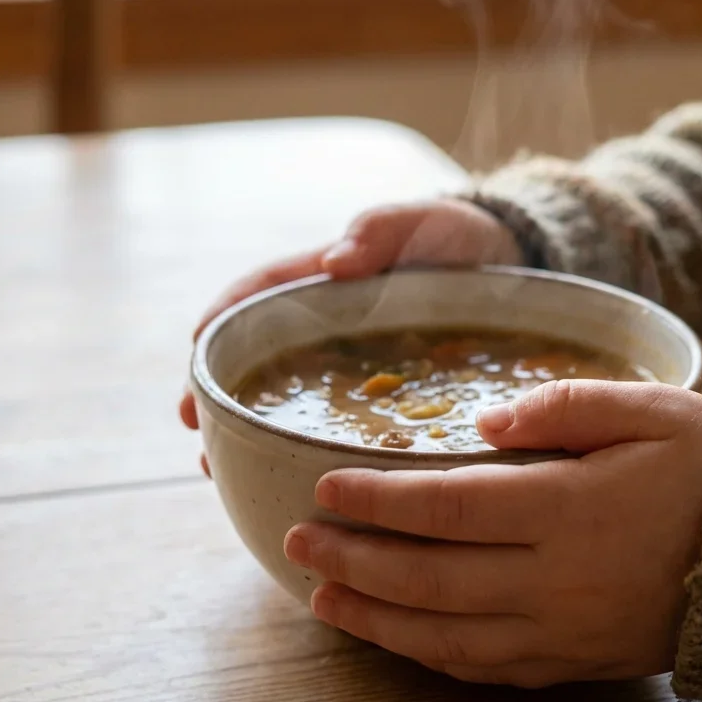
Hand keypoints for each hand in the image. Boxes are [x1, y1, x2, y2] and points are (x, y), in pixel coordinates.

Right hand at [180, 199, 521, 444]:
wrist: (509, 266)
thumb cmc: (456, 236)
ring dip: (249, 428)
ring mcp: (352, 363)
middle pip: (257, 357)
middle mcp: (327, 325)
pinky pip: (337, 422)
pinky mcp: (383, 394)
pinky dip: (307, 445)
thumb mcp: (422, 222)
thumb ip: (381, 232)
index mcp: (326, 280)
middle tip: (196, 431)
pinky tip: (297, 479)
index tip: (193, 349)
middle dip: (219, 391)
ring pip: (288, 397)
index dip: (220, 320)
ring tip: (221, 466)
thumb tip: (333, 261)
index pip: (258, 296)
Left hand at [284, 380, 701, 687]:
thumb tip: (487, 424)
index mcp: (572, 507)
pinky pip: (489, 668)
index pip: (448, 505)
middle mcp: (558, 577)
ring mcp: (565, 629)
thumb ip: (566, 405)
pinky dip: (431, 655)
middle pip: (431, 575)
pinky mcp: (577, 659)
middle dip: (355, 560)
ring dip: (377, 617)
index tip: (326, 488)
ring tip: (322, 596)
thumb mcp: (651, 409)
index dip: (379, 501)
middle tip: (296, 542)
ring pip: (447, 635)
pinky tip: (399, 636)